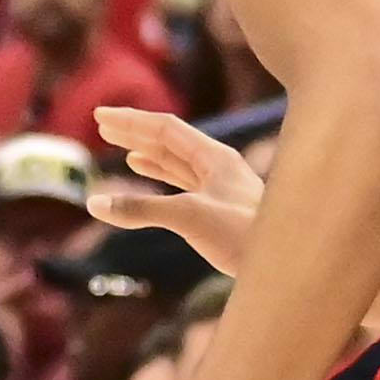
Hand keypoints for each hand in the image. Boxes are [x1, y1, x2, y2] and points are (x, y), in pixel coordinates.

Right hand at [88, 104, 262, 273]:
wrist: (283, 263)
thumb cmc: (244, 236)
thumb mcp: (188, 217)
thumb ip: (142, 208)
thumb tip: (95, 203)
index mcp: (216, 157)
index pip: (166, 128)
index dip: (132, 121)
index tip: (101, 115)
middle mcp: (219, 167)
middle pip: (170, 141)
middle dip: (136, 132)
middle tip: (102, 124)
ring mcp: (220, 188)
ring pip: (177, 162)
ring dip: (147, 153)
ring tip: (120, 147)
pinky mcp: (219, 209)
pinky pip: (183, 183)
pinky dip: (160, 176)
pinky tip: (146, 173)